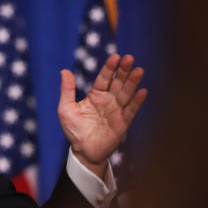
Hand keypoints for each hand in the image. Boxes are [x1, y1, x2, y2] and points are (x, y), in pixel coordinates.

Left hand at [57, 54, 146, 176]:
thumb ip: (66, 90)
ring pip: (126, 94)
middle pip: (118, 83)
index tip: (115, 56)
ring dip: (132, 82)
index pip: (104, 78)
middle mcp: (108, 100)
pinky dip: (137, 101)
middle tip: (129, 58)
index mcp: (96, 95)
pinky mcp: (122, 123)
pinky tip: (142, 91)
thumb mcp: (66, 109)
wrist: (82, 151)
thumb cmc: (74, 130)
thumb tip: (64, 71)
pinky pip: (131, 111)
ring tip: (139, 70)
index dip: (109, 68)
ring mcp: (117, 111)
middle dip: (124, 71)